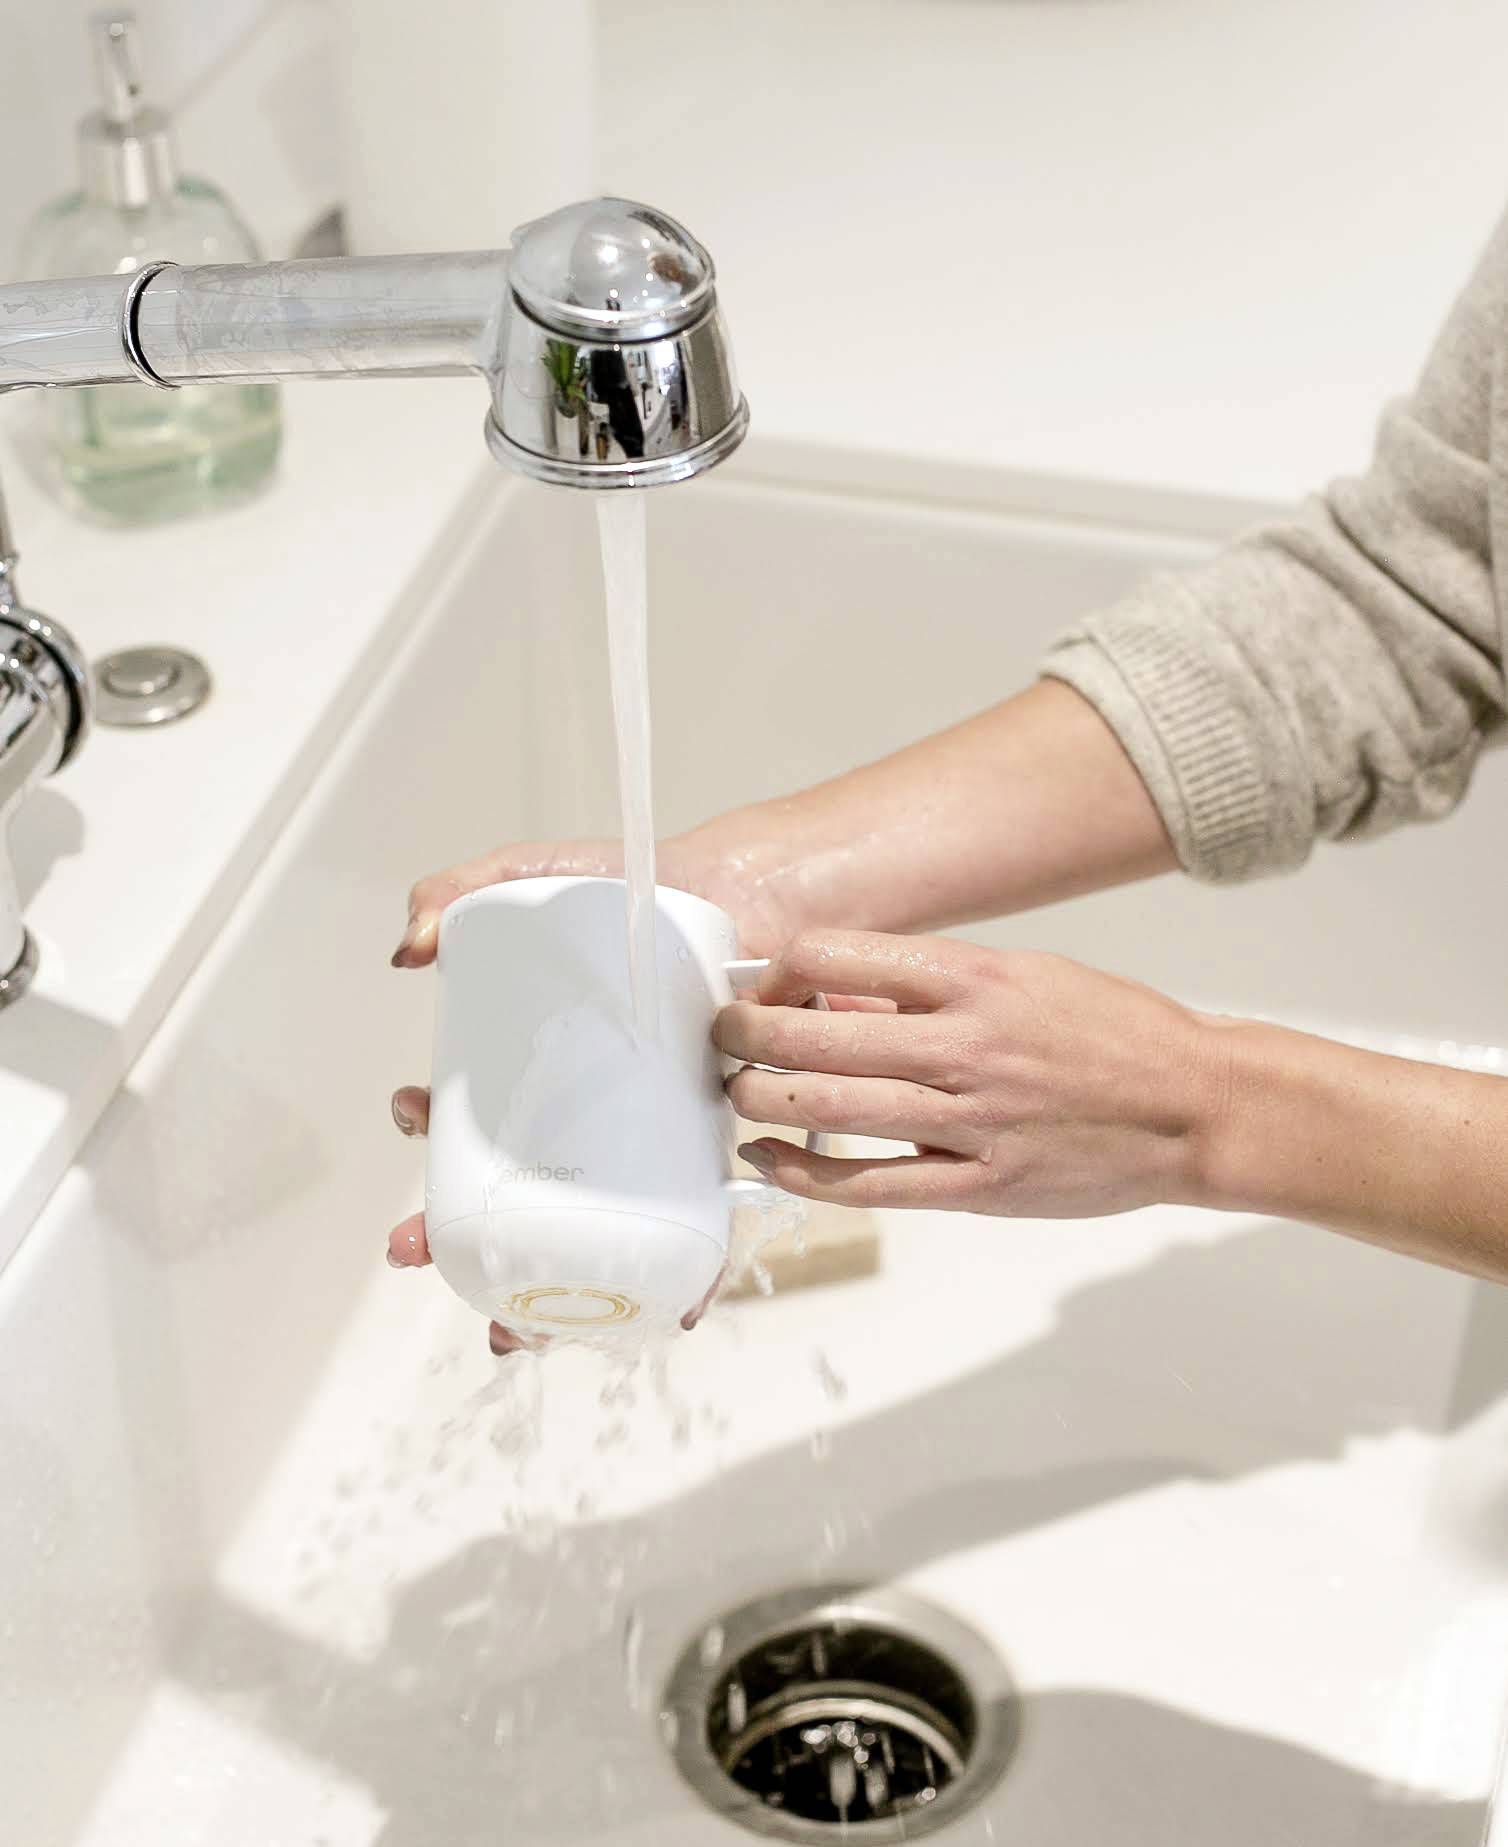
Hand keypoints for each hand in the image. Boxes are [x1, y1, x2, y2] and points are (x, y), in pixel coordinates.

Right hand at [384, 830, 798, 1350]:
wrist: (737, 888)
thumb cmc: (631, 888)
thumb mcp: (533, 878)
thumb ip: (461, 889)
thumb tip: (408, 951)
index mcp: (532, 1086)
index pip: (467, 1148)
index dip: (426, 1156)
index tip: (407, 1132)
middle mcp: (583, 1133)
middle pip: (515, 1218)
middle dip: (460, 1256)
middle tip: (418, 1251)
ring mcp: (644, 1151)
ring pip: (593, 1250)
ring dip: (550, 1301)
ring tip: (517, 1325)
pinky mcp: (710, 1154)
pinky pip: (695, 1241)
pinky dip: (680, 1287)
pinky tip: (665, 1317)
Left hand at [715, 929, 1221, 1216]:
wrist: (1196, 1107)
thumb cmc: (1111, 1032)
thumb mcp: (1023, 976)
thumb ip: (930, 988)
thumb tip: (834, 999)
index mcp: (975, 977)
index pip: (835, 956)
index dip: (779, 971)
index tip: (763, 987)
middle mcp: (966, 1043)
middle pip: (815, 1034)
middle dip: (744, 1035)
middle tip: (718, 1038)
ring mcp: (973, 1119)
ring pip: (831, 1107)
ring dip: (761, 1098)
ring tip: (733, 1091)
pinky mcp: (981, 1187)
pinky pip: (871, 1184)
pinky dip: (803, 1172)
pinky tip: (764, 1158)